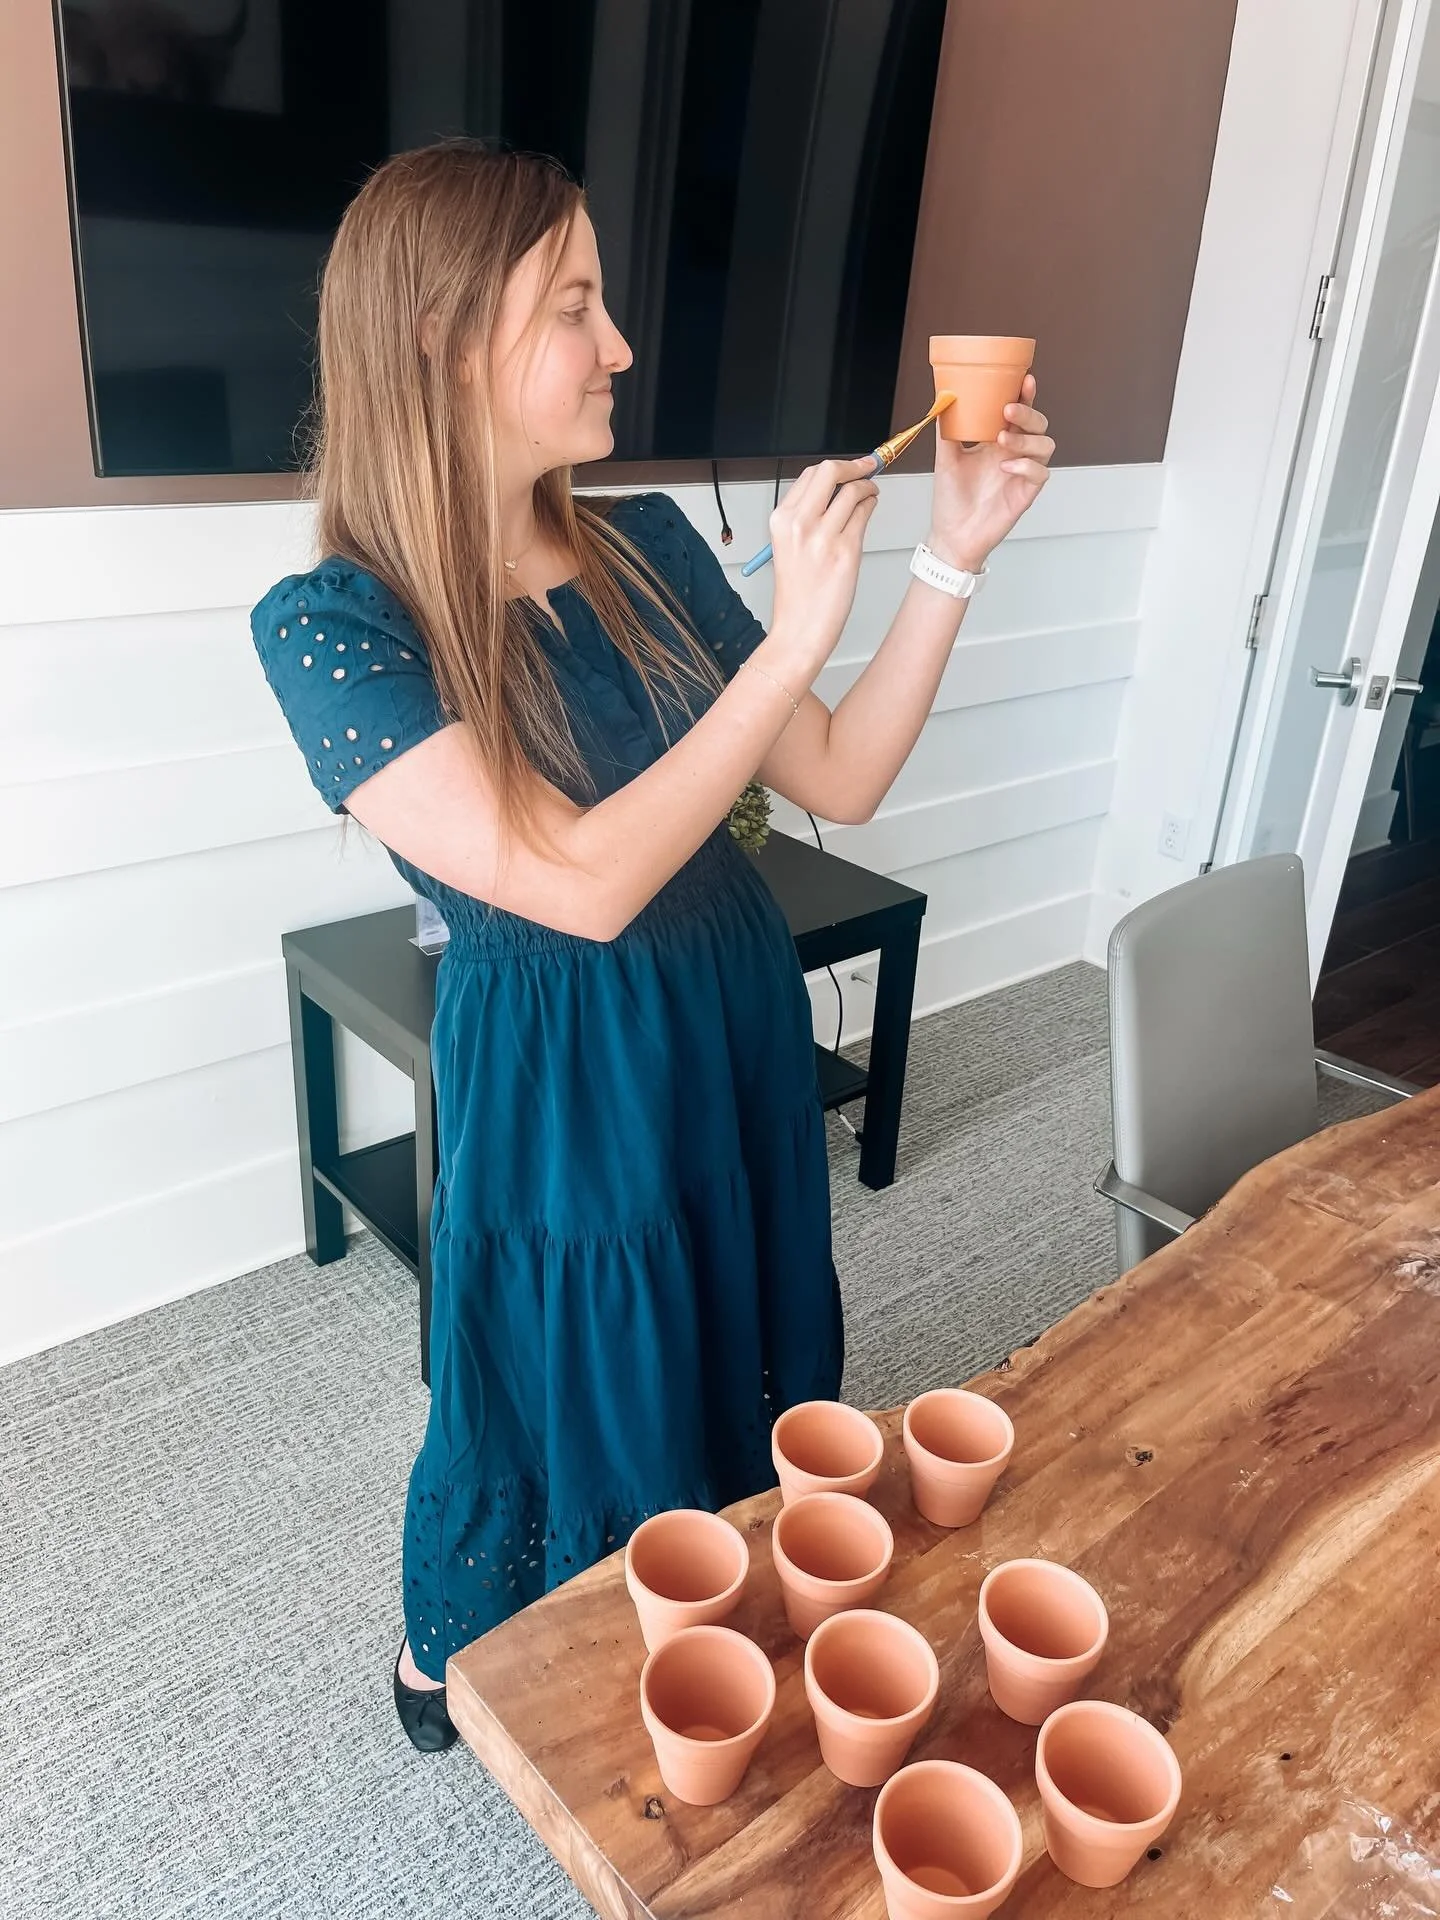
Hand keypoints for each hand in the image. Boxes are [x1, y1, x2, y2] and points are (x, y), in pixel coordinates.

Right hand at [767, 456, 879, 673]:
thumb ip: (806, 516)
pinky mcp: (845, 550)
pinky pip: (864, 513)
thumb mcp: (789, 546)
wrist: (800, 630)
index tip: (850, 468)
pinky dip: (871, 506)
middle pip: (830, 471)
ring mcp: (823, 537)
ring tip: (871, 494)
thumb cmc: (798, 594)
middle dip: (855, 465)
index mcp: (781, 520)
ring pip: (853, 490)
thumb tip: (835, 489)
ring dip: (868, 487)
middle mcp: (799, 524)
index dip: (835, 468)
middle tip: (869, 467)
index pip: (810, 475)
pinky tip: (869, 509)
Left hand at [927, 375, 1053, 572]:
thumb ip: (947, 430)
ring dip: (1026, 438)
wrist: (952, 534)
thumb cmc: (951, 499)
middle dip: (1028, 413)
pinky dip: (1026, 465)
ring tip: (1002, 441)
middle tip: (1008, 411)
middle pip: (1038, 424)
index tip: (1024, 380)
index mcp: (997, 440)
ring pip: (1045, 445)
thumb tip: (943, 400)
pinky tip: (1006, 467)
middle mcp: (1013, 453)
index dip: (1026, 395)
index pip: (1018, 412)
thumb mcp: (944, 458)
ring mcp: (1022, 472)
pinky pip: (1040, 473)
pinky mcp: (1026, 493)